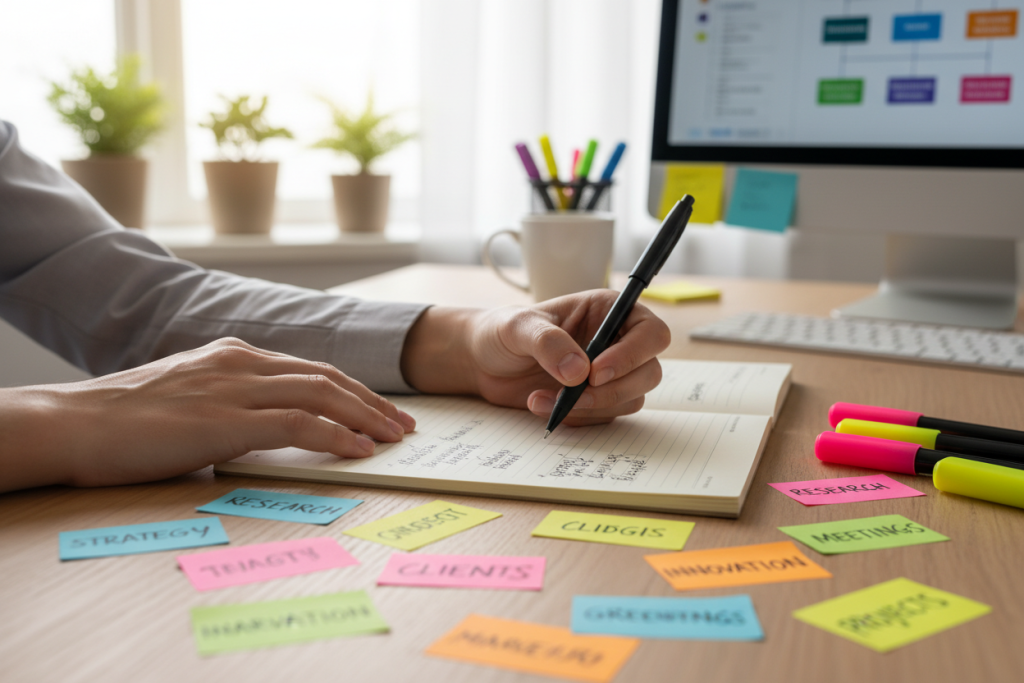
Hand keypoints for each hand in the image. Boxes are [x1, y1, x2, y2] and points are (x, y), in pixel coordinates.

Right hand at [0, 338, 415, 491]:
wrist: (72, 423)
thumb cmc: (123, 419)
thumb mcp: (186, 396)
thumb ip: (226, 401)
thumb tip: (259, 426)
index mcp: (233, 355)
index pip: (308, 368)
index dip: (351, 389)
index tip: (377, 409)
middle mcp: (240, 362)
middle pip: (326, 376)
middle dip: (372, 401)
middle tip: (402, 424)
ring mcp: (234, 387)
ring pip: (321, 393)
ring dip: (366, 416)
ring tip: (394, 438)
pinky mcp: (225, 419)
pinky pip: (298, 423)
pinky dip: (336, 434)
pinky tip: (359, 450)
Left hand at [401, 290, 670, 425]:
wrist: (484, 362)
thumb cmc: (503, 332)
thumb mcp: (519, 328)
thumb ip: (548, 343)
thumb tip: (579, 372)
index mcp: (609, 311)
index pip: (651, 332)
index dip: (633, 354)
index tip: (596, 372)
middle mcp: (617, 341)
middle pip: (649, 371)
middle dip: (613, 390)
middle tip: (575, 394)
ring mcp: (611, 373)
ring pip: (630, 399)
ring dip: (590, 407)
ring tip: (542, 399)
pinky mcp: (598, 400)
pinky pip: (605, 417)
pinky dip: (576, 417)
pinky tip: (542, 405)